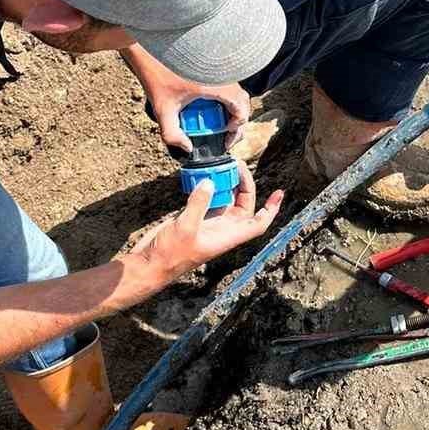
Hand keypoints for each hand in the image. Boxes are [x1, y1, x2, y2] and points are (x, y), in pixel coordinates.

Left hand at [123, 45, 251, 152]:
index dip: (237, 126)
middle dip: (238, 120)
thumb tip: (188, 148)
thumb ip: (172, 135)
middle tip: (226, 133)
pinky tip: (213, 105)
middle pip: (243, 100)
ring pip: (237, 90)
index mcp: (216, 85)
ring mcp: (221, 67)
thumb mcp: (163, 110)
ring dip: (233, 108)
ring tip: (221, 122)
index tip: (225, 134)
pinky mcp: (215, 63)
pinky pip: (230, 82)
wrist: (150, 49)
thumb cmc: (157, 75)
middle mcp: (223, 74)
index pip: (241, 108)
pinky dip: (228, 97)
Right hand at [128, 164, 282, 286]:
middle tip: (238, 165)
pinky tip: (205, 174)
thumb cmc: (170, 255)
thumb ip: (199, 204)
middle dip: (245, 185)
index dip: (270, 210)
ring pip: (226, 201)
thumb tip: (210, 183)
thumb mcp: (185, 227)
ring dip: (228, 184)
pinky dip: (209, 187)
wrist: (149, 264)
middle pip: (243, 206)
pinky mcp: (193, 219)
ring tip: (225, 165)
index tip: (279, 193)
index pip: (257, 224)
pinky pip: (208, 200)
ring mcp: (208, 224)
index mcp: (226, 236)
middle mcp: (221, 230)